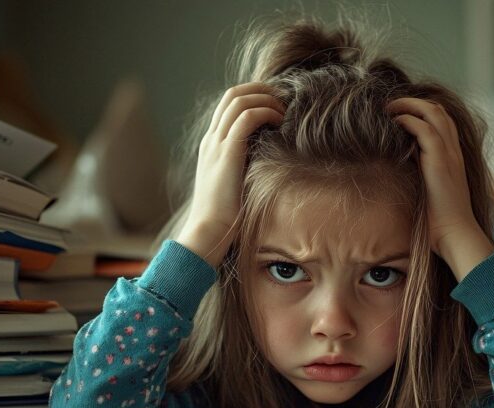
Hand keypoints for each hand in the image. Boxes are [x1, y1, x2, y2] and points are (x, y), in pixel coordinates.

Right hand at [176, 83, 284, 266]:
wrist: (208, 232)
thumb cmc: (227, 218)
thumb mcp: (238, 186)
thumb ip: (248, 168)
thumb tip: (273, 160)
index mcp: (211, 146)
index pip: (228, 105)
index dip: (253, 96)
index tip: (276, 104)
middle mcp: (211, 140)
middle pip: (232, 94)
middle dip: (261, 90)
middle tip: (284, 98)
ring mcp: (216, 144)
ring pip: (238, 100)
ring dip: (265, 99)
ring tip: (284, 111)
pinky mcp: (226, 153)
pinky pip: (246, 117)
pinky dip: (265, 112)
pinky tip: (280, 123)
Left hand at [387, 98, 493, 280]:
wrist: (454, 234)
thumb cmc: (440, 222)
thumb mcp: (430, 191)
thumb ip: (421, 175)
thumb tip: (402, 167)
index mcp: (454, 157)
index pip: (443, 121)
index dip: (423, 111)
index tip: (400, 114)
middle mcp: (454, 151)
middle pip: (439, 110)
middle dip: (413, 102)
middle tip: (390, 106)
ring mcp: (449, 153)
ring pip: (433, 112)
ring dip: (408, 105)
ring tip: (388, 109)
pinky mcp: (440, 160)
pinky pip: (424, 129)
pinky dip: (407, 120)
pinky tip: (393, 124)